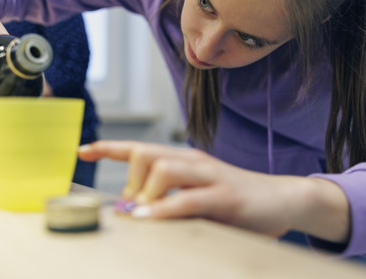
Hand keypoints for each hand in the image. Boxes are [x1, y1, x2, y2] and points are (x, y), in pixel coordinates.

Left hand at [78, 140, 350, 242]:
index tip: (82, 150)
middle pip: (146, 153)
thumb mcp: (197, 197)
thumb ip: (167, 199)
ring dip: (144, 194)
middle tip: (129, 209)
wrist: (283, 200)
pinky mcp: (225, 196)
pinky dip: (164, 208)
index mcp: (184, 160)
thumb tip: (130, 212)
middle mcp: (193, 161)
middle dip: (128, 180)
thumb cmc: (235, 202)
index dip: (109, 147)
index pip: (139, 147)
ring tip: (141, 215)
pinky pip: (187, 198)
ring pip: (163, 168)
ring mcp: (210, 176)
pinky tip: (149, 218)